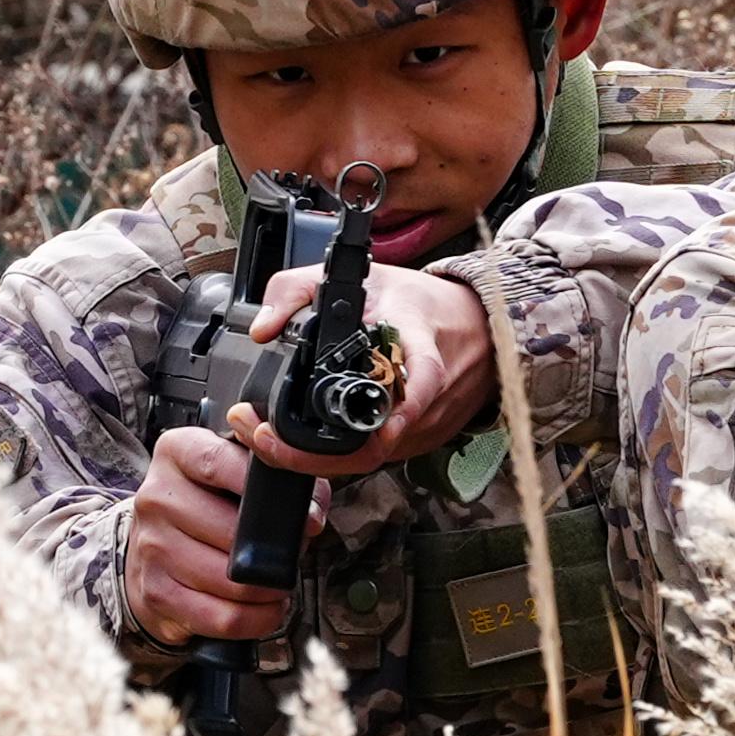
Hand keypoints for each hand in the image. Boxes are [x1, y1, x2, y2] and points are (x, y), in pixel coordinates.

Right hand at [121, 424, 285, 646]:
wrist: (151, 546)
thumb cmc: (208, 503)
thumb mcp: (236, 470)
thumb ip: (278, 473)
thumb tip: (311, 514)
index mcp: (177, 453)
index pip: (218, 464)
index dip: (263, 489)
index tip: (298, 510)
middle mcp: (157, 497)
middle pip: (233, 532)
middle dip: (275, 550)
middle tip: (292, 553)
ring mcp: (152, 547)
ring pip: (233, 581)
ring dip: (270, 589)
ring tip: (278, 582)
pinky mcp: (156, 593)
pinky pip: (223, 617)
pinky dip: (257, 619)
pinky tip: (264, 608)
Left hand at [240, 255, 493, 473]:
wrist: (471, 326)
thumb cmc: (417, 302)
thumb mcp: (359, 277)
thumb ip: (298, 290)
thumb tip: (263, 331)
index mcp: (418, 346)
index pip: (421, 382)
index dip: (401, 413)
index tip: (374, 430)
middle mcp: (427, 394)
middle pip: (380, 442)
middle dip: (317, 454)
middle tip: (265, 438)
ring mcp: (424, 423)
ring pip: (371, 456)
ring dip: (315, 457)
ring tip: (268, 437)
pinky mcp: (419, 440)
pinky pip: (375, 456)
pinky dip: (336, 455)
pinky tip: (303, 441)